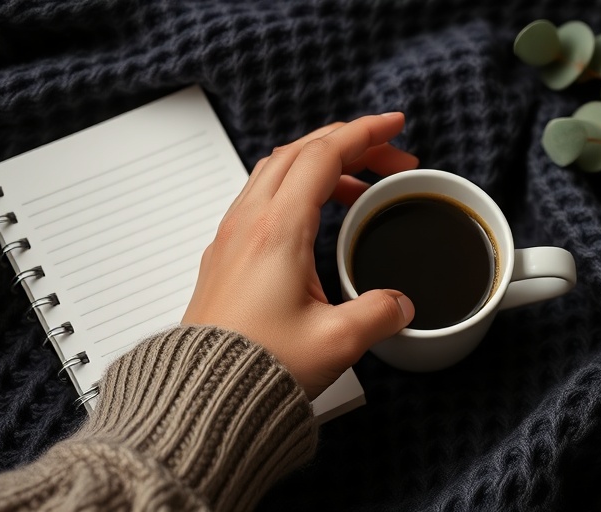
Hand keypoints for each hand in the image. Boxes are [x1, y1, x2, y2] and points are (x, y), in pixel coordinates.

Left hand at [182, 113, 416, 398]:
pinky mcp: (226, 255)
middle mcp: (250, 223)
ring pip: (277, 171)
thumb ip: (380, 313)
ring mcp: (232, 236)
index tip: (395, 127)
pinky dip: (298, 188)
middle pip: (301, 152)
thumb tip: (400, 304)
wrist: (200, 397)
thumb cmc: (254, 368)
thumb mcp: (337, 342)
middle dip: (350, 144)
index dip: (364, 133)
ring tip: (359, 188)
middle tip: (388, 159)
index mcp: (278, 230)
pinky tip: (316, 218)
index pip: (324, 155)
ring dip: (322, 165)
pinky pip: (262, 197)